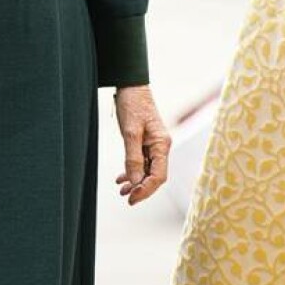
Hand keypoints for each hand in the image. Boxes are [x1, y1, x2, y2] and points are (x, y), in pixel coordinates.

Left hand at [114, 84, 170, 205]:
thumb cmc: (132, 105)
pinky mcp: (146, 143)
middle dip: (141, 189)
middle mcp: (161, 147)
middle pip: (155, 176)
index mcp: (162, 144)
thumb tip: (135, 181)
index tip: (131, 198)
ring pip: (148, 171)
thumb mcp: (130, 132)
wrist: (131, 86)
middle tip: (126, 199)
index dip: (146, 190)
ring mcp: (154, 145)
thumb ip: (133, 157)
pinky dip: (133, 172)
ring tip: (122, 191)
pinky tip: (121, 179)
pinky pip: (142, 163)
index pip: (159, 176)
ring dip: (136, 182)